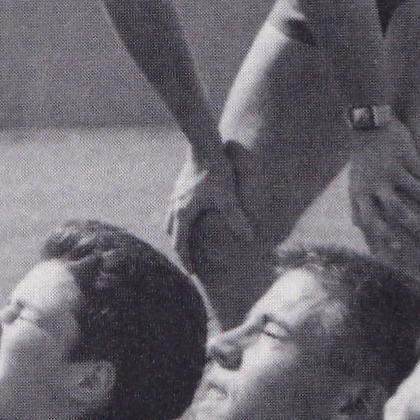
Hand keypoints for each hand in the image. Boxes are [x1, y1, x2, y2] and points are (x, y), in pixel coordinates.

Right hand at [167, 142, 254, 272]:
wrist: (203, 145)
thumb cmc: (216, 171)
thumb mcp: (228, 197)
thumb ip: (236, 218)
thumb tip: (249, 238)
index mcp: (183, 214)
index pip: (181, 245)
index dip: (187, 261)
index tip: (193, 273)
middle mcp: (175, 207)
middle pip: (171, 235)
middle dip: (180, 249)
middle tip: (190, 260)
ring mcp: (175, 196)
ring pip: (170, 221)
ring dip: (177, 233)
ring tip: (187, 240)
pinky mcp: (179, 187)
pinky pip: (174, 209)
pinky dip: (179, 219)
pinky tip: (191, 215)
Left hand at [347, 119, 419, 254]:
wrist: (368, 126)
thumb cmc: (362, 161)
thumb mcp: (354, 183)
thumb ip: (356, 205)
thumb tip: (358, 227)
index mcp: (361, 192)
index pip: (370, 219)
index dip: (382, 235)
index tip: (396, 249)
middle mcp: (376, 183)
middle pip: (395, 209)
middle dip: (413, 225)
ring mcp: (392, 168)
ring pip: (416, 192)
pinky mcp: (407, 155)